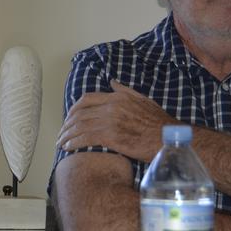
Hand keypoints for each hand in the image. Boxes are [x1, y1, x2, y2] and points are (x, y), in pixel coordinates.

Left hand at [55, 81, 174, 162]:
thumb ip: (124, 91)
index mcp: (117, 97)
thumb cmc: (158, 122)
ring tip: (61, 143)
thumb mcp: (142, 99)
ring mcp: (111, 121)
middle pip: (80, 113)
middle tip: (62, 133)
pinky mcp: (112, 137)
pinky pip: (86, 138)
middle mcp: (112, 107)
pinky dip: (74, 143)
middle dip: (67, 125)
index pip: (86, 99)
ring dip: (67, 135)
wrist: (168, 138)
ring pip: (80, 126)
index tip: (68, 119)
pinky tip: (68, 148)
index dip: (73, 110)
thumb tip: (112, 82)